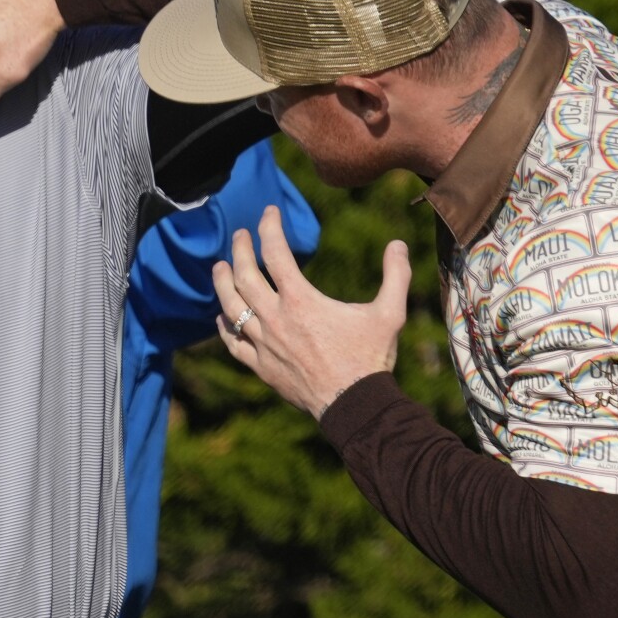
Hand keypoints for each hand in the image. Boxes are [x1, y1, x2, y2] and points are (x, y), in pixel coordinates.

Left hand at [212, 206, 410, 418]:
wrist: (354, 406)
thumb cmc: (370, 359)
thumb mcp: (390, 314)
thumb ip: (396, 275)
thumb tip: (399, 243)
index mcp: (301, 301)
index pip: (276, 253)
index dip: (269, 227)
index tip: (269, 212)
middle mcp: (276, 319)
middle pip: (244, 275)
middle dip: (240, 249)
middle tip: (241, 235)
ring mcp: (264, 344)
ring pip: (231, 306)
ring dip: (222, 282)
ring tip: (219, 266)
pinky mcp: (261, 367)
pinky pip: (233, 343)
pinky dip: (224, 326)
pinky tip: (221, 316)